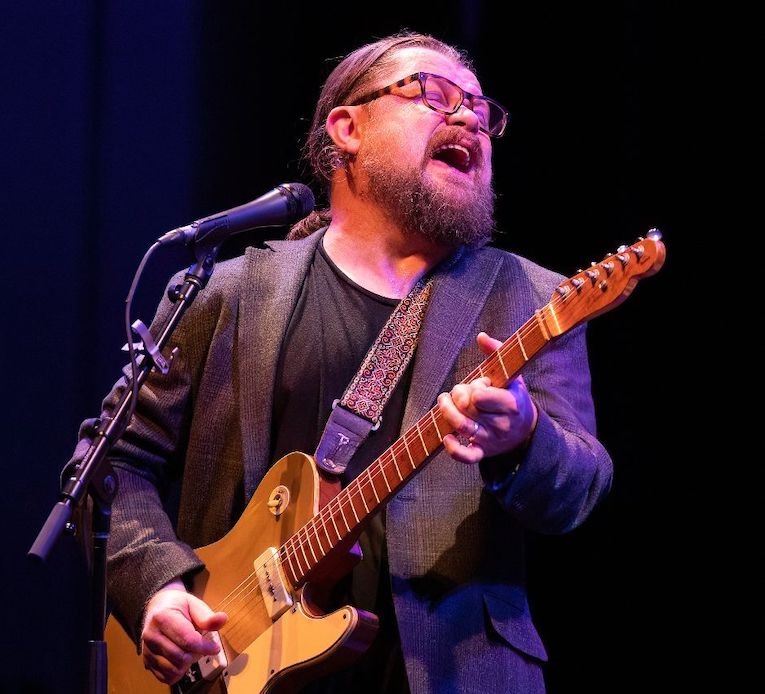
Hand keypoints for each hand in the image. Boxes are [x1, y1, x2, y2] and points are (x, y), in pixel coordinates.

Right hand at [141, 580, 227, 684]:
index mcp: (162, 617)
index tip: (215, 647)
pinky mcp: (147, 662)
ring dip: (188, 664)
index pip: (188, 640)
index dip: (205, 646)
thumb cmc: (178, 606)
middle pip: (181, 657)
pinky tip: (182, 659)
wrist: (157, 608)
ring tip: (190, 650)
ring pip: (174, 670)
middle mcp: (151, 635)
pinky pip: (166, 677)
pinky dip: (178, 672)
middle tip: (201, 645)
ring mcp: (147, 650)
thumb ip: (207, 616)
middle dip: (197, 654)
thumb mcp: (194, 605)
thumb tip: (223, 619)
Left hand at [439, 332, 537, 464]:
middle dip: (458, 394)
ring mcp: (491, 440)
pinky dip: (453, 448)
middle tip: (460, 390)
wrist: (526, 430)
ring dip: (446, 412)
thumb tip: (481, 336)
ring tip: (444, 401)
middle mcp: (501, 424)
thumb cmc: (513, 397)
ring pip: (461, 427)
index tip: (479, 384)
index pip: (480, 396)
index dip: (474, 387)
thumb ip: (497, 353)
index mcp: (510, 403)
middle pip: (467, 408)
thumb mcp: (511, 375)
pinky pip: (465, 457)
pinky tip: (446, 436)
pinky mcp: (482, 452)